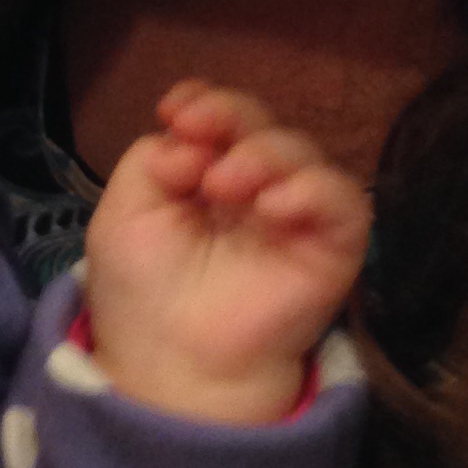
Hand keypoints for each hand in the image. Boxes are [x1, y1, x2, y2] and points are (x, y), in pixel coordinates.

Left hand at [83, 82, 369, 422]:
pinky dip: (312, 191)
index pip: (222, 121)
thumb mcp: (123, 216)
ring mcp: (296, 216)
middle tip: (200, 132)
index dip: (206, 103)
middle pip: (263, 127)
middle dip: (232, 117)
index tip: (176, 109)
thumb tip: (186, 137)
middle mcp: (256, 190)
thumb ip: (150, 162)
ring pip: (303, 154)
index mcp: (207, 177)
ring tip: (224, 184)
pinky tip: (273, 205)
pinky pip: (344, 203)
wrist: (173, 365)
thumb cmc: (143, 294)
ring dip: (263, 154)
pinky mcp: (333, 247)